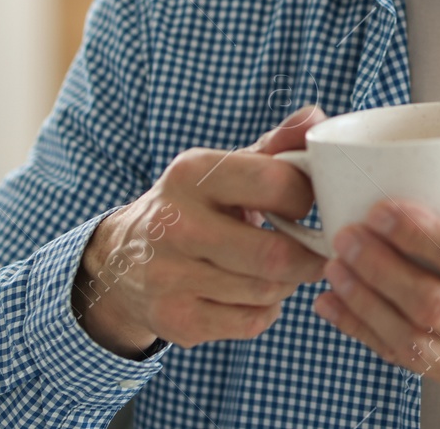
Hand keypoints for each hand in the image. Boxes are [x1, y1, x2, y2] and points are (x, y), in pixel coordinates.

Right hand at [72, 104, 330, 355]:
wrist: (122, 256)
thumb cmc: (196, 204)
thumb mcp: (227, 167)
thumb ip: (277, 144)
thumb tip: (316, 117)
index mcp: (192, 173)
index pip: (278, 184)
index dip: (305, 199)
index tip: (305, 205)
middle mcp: (175, 223)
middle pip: (275, 255)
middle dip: (307, 257)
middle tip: (313, 252)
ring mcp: (170, 275)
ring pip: (266, 292)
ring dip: (287, 284)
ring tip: (280, 270)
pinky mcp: (174, 319)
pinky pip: (251, 322)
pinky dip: (266, 311)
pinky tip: (253, 294)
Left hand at [311, 180, 439, 412]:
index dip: (420, 235)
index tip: (383, 210)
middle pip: (433, 305)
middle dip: (380, 269)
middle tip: (348, 235)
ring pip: (415, 341)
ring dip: (366, 304)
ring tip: (336, 267)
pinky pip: (409, 363)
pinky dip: (365, 335)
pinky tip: (337, 307)